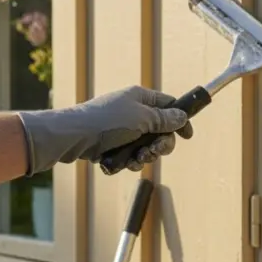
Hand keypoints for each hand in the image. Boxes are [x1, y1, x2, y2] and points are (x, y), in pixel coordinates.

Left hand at [16, 86, 194, 173]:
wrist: (73, 136)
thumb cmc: (107, 121)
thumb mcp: (142, 118)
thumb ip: (164, 119)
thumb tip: (181, 116)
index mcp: (140, 98)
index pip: (169, 105)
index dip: (180, 121)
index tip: (187, 136)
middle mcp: (132, 112)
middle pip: (159, 131)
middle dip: (159, 145)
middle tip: (152, 151)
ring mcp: (121, 129)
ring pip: (145, 147)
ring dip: (144, 156)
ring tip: (134, 159)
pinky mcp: (112, 145)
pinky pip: (130, 156)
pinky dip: (129, 162)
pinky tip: (122, 163)